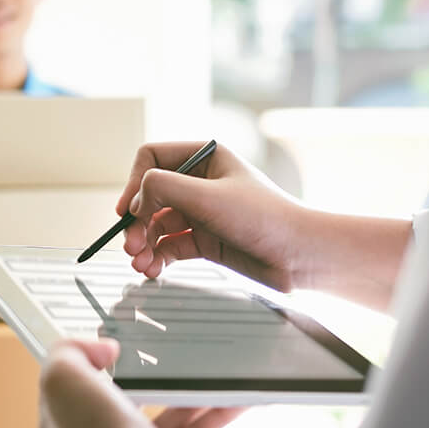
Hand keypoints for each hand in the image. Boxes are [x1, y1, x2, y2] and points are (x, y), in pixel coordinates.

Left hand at [39, 339, 242, 427]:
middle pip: (122, 397)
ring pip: (163, 414)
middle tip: (163, 351)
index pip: (69, 386)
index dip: (87, 359)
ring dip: (186, 389)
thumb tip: (103, 349)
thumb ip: (68, 351)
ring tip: (205, 367)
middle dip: (147, 373)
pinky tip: (232, 394)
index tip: (113, 343)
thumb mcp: (61, 379)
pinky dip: (214, 411)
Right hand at [119, 141, 305, 288]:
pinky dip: (157, 258)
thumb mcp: (209, 196)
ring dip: (144, 244)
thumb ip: (165, 188)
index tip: (129, 210)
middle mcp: (200, 183)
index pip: (152, 159)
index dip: (135, 183)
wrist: (299, 257)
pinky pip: (169, 246)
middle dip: (137, 223)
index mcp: (205, 158)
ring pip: (156, 225)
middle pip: (149, 197)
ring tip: (141, 264)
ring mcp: (201, 213)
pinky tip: (153, 269)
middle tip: (131, 246)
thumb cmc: (266, 218)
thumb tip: (137, 199)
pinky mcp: (205, 241)